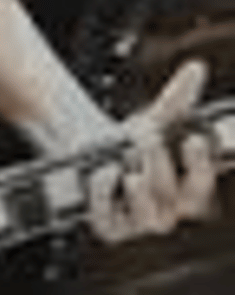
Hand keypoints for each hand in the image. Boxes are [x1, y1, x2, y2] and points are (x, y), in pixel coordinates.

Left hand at [87, 59, 217, 243]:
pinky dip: (104, 195)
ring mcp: (137, 224)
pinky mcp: (108, 227)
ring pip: (147, 216)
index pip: (201, 186)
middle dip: (160, 166)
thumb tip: (196, 67)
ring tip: (127, 166)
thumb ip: (177, 100)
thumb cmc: (133, 144)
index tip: (191, 139)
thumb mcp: (154, 122)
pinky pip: (108, 219)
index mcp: (185, 192)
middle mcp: (166, 213)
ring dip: (138, 188)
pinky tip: (103, 173)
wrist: (94, 157)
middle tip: (146, 136)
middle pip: (172, 198)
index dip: (200, 166)